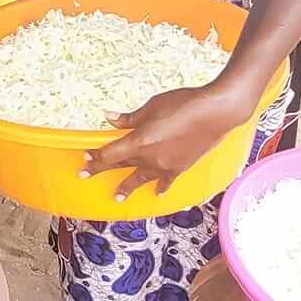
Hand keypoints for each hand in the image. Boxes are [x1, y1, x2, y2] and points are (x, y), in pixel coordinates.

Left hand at [83, 78, 258, 199]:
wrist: (216, 113)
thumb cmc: (184, 103)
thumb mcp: (153, 106)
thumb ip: (131, 118)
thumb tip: (109, 118)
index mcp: (140, 140)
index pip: (111, 152)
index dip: (96, 154)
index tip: (85, 155)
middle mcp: (150, 157)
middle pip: (120, 164)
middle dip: (101, 169)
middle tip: (84, 175)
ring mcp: (165, 165)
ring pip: (140, 177)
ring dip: (127, 186)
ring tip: (117, 197)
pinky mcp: (180, 167)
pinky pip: (165, 181)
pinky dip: (160, 187)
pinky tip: (156, 193)